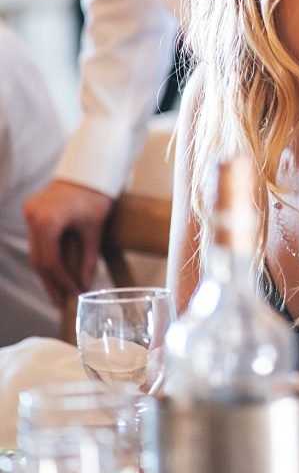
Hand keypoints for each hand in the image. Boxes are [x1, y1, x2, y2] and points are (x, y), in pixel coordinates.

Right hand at [23, 180, 112, 304]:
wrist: (89, 169)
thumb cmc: (95, 195)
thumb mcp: (94, 229)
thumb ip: (89, 259)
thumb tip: (85, 285)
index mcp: (48, 221)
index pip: (51, 262)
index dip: (62, 281)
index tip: (74, 294)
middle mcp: (33, 216)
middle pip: (38, 260)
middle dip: (50, 283)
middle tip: (61, 302)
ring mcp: (29, 212)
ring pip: (34, 251)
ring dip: (46, 272)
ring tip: (58, 291)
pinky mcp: (31, 210)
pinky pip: (36, 240)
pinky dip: (45, 256)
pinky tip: (54, 271)